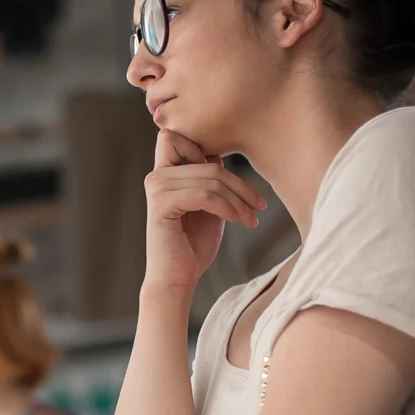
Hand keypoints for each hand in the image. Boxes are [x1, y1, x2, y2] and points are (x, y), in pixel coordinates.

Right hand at [143, 131, 265, 291]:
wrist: (177, 278)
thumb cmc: (192, 244)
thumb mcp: (206, 205)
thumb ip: (208, 180)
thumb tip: (218, 157)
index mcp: (164, 173)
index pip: (178, 136)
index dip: (203, 147)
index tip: (227, 179)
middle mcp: (156, 176)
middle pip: (209, 162)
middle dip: (239, 185)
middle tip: (257, 206)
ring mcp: (157, 189)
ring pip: (210, 178)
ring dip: (237, 199)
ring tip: (250, 218)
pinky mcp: (162, 206)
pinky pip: (204, 195)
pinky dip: (226, 207)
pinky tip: (237, 221)